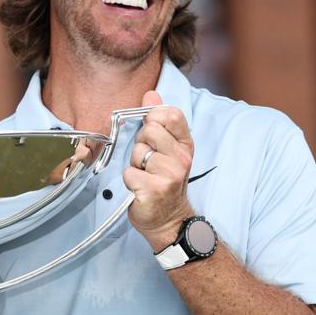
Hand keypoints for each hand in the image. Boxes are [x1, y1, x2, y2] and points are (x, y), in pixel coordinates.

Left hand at [123, 91, 195, 251]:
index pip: (170, 114)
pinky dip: (129, 180)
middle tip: (147, 161)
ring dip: (135, 164)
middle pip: (149, 130)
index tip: (152, 135)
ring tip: (145, 176)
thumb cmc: (165, 182)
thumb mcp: (167, 149)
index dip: (154, 119)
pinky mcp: (153, 190)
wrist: (169, 220)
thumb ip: (159, 120)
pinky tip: (140, 188)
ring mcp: (169, 174)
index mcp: (186, 144)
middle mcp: (181, 158)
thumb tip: (150, 94)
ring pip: (137, 152)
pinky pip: (129, 172)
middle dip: (141, 144)